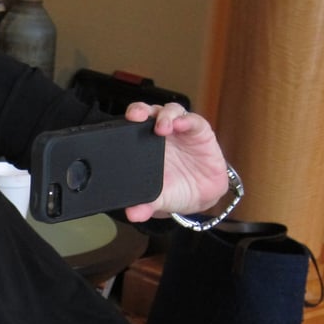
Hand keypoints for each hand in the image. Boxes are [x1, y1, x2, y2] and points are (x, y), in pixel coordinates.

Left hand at [122, 101, 230, 221]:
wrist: (202, 195)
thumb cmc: (175, 190)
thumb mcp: (158, 199)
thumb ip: (145, 205)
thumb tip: (133, 214)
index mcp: (143, 145)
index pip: (131, 126)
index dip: (126, 121)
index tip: (122, 124)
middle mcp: (160, 133)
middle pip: (148, 112)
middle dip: (140, 110)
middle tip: (137, 116)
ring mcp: (180, 130)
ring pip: (170, 112)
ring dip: (165, 116)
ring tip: (162, 127)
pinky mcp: (199, 131)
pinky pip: (193, 120)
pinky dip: (187, 120)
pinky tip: (182, 125)